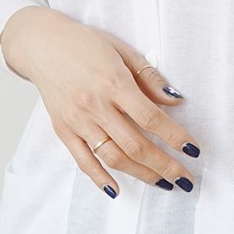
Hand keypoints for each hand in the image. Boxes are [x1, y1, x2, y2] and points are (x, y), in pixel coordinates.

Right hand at [0, 6, 199, 197]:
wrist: (41, 44)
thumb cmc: (84, 44)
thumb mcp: (123, 51)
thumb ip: (149, 78)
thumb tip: (174, 101)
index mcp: (113, 83)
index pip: (150, 118)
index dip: (175, 137)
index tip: (193, 149)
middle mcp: (95, 105)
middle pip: (135, 145)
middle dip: (164, 165)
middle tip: (184, 178)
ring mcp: (78, 121)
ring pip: (113, 157)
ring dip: (140, 174)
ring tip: (162, 183)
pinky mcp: (63, 130)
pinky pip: (83, 161)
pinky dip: (100, 178)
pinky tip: (117, 190)